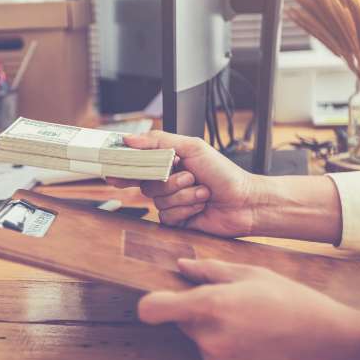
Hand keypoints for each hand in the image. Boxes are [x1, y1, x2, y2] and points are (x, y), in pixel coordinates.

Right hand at [109, 131, 261, 236]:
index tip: (113, 171)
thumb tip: (130, 139)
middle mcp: (168, 183)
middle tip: (190, 177)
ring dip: (184, 196)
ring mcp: (172, 202)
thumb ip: (159, 141)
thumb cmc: (224, 174)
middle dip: (171, 182)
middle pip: (147, 184)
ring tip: (203, 193)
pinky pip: (167, 217)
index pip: (138, 164)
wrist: (245, 202)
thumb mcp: (193, 147)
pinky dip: (185, 210)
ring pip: (158, 201)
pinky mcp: (177, 221)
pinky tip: (200, 207)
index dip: (125, 168)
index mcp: (169, 163)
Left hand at [139, 259, 359, 359]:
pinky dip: (227, 351)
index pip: (153, 309)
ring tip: (254, 325)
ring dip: (215, 331)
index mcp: (212, 306)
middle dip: (198, 311)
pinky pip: (213, 359)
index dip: (150, 303)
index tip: (155, 300)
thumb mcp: (255, 274)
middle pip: (182, 320)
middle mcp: (208, 338)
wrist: (336, 353)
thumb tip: (181, 266)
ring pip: (199, 339)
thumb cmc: (298, 305)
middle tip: (235, 305)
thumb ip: (211, 270)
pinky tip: (257, 344)